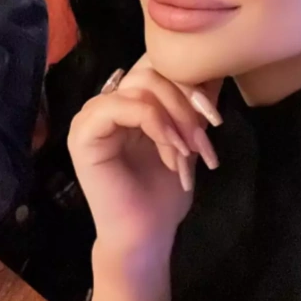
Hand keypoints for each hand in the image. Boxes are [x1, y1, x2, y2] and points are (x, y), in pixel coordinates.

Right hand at [68, 55, 221, 255]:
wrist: (145, 235)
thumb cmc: (164, 191)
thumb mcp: (187, 137)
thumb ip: (194, 104)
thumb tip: (217, 69)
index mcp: (126, 99)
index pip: (154, 65)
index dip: (187, 81)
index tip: (213, 116)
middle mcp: (106, 100)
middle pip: (150, 71)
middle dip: (185, 103)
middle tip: (203, 140)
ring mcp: (91, 114)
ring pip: (140, 86)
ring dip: (174, 119)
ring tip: (188, 153)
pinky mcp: (84, 131)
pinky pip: (124, 106)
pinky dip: (156, 124)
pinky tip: (172, 149)